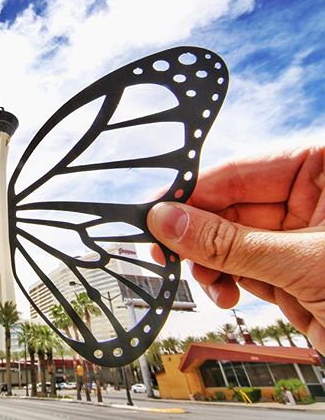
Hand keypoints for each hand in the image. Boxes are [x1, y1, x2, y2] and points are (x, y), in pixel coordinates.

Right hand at [147, 147, 324, 351]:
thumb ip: (228, 241)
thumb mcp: (302, 262)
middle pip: (230, 206)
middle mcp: (313, 197)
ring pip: (232, 240)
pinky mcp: (297, 269)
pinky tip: (226, 293)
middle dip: (198, 234)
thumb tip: (167, 220)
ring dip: (211, 264)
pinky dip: (228, 282)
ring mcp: (304, 235)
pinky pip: (245, 266)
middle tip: (166, 250)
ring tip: (208, 282)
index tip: (156, 211)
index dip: (193, 192)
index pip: (240, 170)